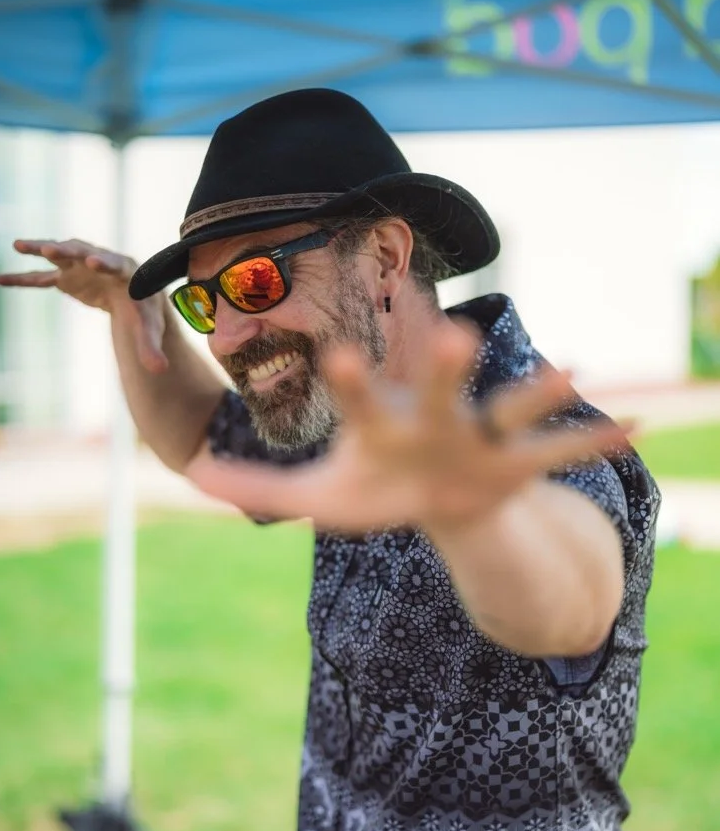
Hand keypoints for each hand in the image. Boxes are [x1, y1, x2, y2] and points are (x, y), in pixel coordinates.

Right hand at [0, 239, 167, 371]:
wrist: (133, 298)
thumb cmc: (144, 311)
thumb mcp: (149, 329)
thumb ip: (151, 347)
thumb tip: (160, 371)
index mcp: (124, 272)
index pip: (114, 264)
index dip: (104, 263)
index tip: (93, 261)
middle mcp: (100, 262)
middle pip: (83, 253)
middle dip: (68, 251)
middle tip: (50, 249)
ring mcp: (80, 268)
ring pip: (59, 256)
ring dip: (41, 249)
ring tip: (18, 245)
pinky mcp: (67, 278)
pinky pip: (42, 278)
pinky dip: (23, 279)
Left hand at [190, 316, 630, 535]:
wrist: (437, 497)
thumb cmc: (375, 489)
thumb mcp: (317, 497)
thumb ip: (257, 487)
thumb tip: (193, 475)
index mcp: (382, 424)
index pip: (362, 394)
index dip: (352, 376)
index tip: (337, 348)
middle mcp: (431, 417)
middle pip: (437, 388)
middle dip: (443, 365)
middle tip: (451, 333)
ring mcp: (478, 437)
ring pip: (507, 409)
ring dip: (534, 393)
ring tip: (569, 373)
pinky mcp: (516, 463)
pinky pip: (558, 455)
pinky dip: (593, 445)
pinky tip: (638, 430)